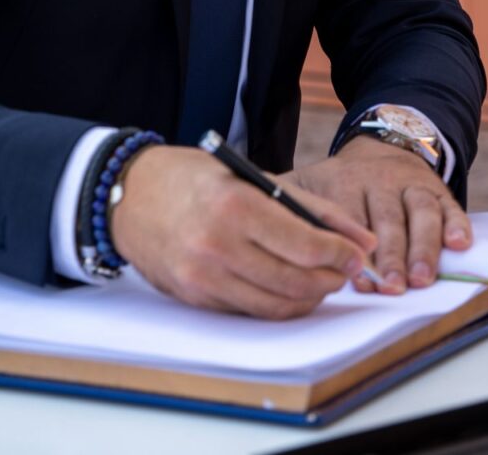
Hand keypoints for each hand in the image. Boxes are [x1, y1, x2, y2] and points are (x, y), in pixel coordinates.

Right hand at [107, 145, 377, 318]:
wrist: (128, 195)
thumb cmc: (192, 177)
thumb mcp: (251, 176)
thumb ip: (309, 208)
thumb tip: (359, 240)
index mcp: (234, 206)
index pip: (304, 245)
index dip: (340, 254)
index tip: (356, 254)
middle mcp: (216, 246)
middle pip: (295, 281)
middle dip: (330, 279)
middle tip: (342, 269)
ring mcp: (202, 277)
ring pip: (275, 305)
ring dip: (308, 297)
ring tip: (319, 280)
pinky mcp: (194, 297)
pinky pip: (249, 311)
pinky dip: (276, 303)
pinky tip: (286, 287)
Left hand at [282, 135, 470, 292]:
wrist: (382, 144)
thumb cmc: (338, 181)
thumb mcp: (307, 182)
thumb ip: (284, 204)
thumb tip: (253, 231)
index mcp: (342, 182)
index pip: (348, 215)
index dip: (352, 248)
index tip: (354, 279)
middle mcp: (378, 181)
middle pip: (386, 219)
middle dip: (390, 255)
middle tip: (390, 287)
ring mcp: (410, 184)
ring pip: (419, 214)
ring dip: (422, 248)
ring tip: (421, 278)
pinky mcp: (437, 189)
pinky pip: (450, 206)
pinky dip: (456, 224)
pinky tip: (459, 244)